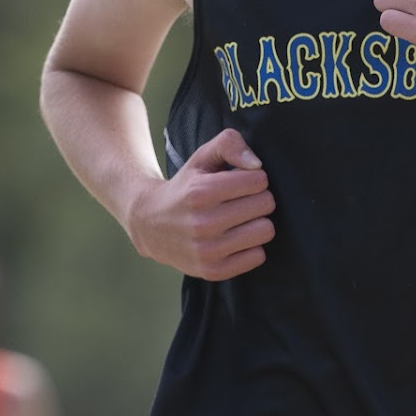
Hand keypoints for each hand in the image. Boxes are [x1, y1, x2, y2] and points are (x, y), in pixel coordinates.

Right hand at [128, 128, 275, 279]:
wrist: (149, 224)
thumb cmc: (185, 187)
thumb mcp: (201, 157)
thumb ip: (229, 144)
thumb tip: (256, 165)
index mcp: (201, 192)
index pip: (259, 180)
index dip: (253, 178)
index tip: (240, 182)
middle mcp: (204, 223)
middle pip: (266, 204)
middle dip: (258, 198)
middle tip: (240, 201)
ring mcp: (208, 250)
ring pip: (266, 230)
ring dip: (257, 222)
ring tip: (239, 220)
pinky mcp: (213, 271)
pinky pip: (258, 257)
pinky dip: (251, 247)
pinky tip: (235, 239)